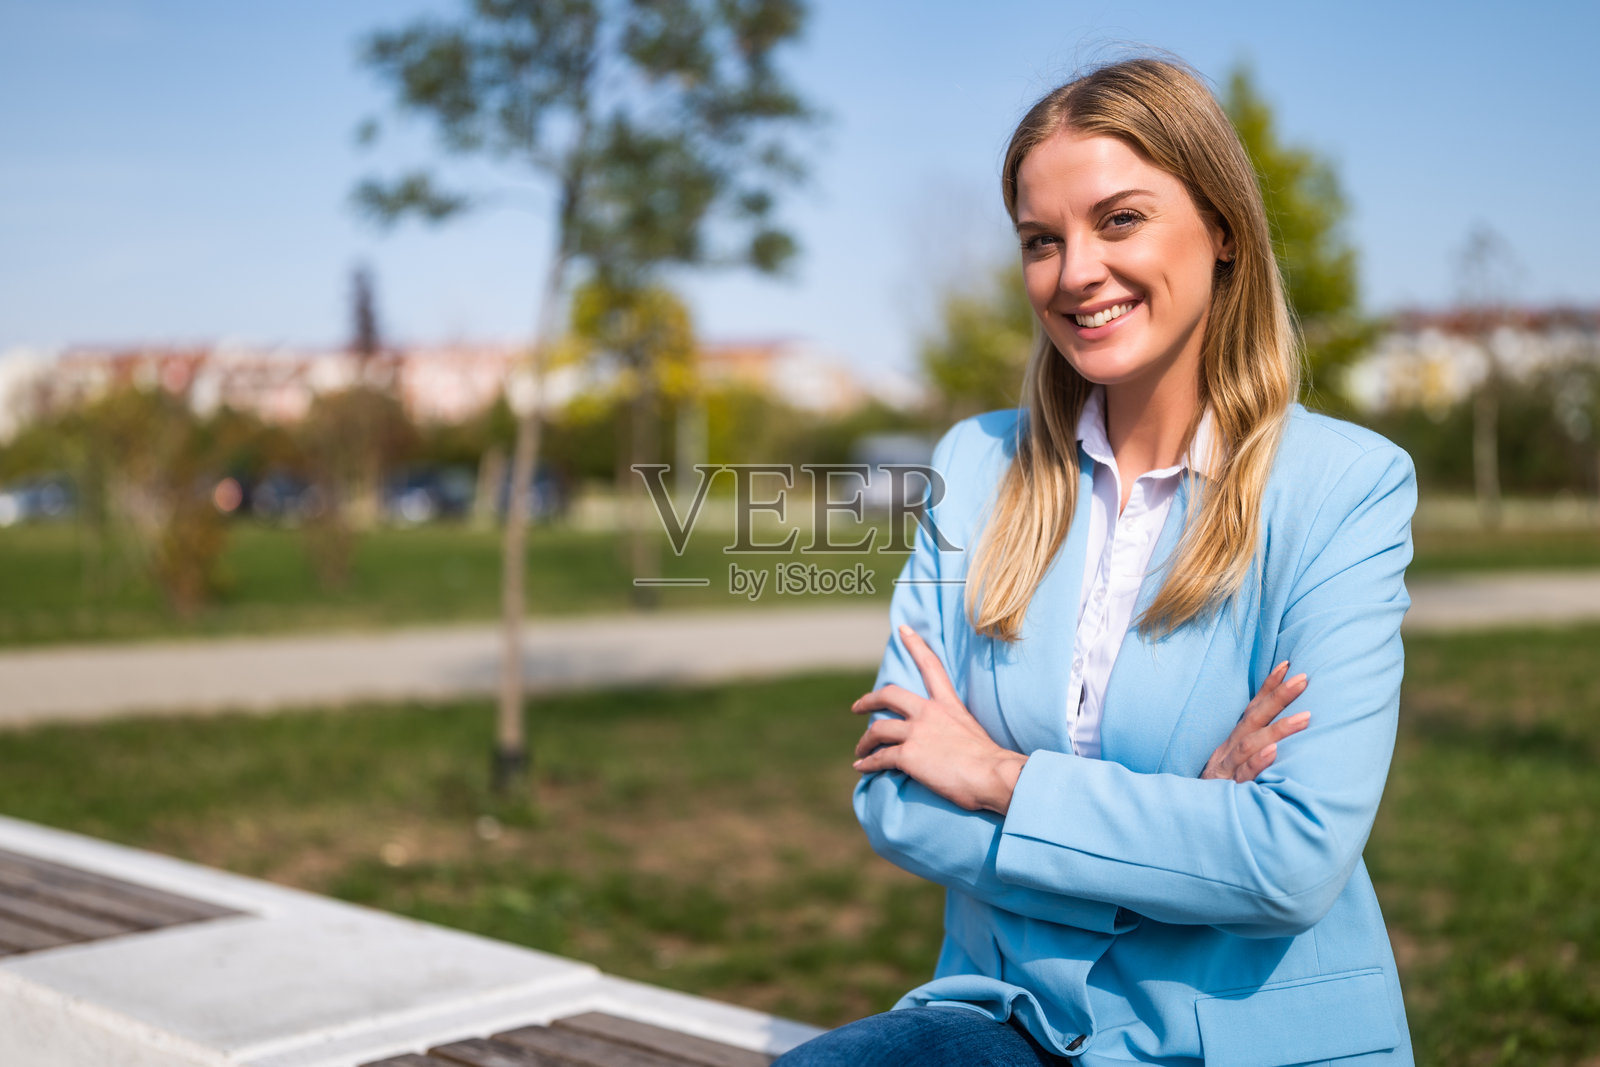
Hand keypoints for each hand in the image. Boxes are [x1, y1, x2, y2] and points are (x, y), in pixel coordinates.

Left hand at [852, 625, 1026, 814]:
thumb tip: (946, 743)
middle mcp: (928, 713)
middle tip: (856, 707)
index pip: (930, 666)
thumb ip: (954, 730)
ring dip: (865, 741)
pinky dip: (867, 764)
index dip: (915, 645)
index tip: (902, 629)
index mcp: (947, 705)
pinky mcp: (908, 755)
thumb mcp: (972, 732)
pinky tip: (861, 768)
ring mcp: (917, 732)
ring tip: (860, 752)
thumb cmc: (991, 762)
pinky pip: (879, 758)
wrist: (994, 775)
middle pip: (889, 695)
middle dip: (868, 700)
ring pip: (877, 729)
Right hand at [1201, 661, 1309, 781]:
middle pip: (1254, 718)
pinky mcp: (1229, 790)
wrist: (1196, 821)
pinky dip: (1258, 762)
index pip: (1252, 709)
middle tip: (1303, 679)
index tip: (1287, 665)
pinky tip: (1273, 752)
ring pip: (1250, 744)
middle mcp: (1229, 750)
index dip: (1268, 687)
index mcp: (1233, 742)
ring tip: (1305, 718)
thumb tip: (1282, 734)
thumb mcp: (1235, 766)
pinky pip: (1244, 775)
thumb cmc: (1221, 791)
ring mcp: (1228, 769)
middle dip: (1278, 697)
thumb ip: (1253, 750)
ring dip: (1278, 729)